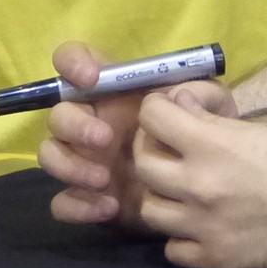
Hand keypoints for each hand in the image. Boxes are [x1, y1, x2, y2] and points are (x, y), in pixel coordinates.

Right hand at [38, 43, 239, 227]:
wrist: (211, 186)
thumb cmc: (206, 133)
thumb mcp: (215, 106)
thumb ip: (203, 92)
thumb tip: (176, 96)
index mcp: (113, 90)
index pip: (75, 60)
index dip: (73, 62)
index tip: (91, 78)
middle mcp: (91, 120)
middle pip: (58, 114)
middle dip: (75, 124)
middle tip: (105, 139)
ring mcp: (85, 159)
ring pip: (51, 155)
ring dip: (70, 166)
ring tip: (104, 179)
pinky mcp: (87, 196)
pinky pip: (62, 202)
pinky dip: (77, 206)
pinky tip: (107, 208)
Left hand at [130, 92, 266, 267]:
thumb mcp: (258, 129)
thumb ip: (211, 121)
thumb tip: (177, 105)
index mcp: (212, 144)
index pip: (152, 116)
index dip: (157, 109)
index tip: (169, 113)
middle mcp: (198, 185)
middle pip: (142, 163)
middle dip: (153, 149)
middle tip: (172, 149)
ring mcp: (203, 226)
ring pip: (150, 209)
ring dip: (164, 196)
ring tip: (186, 191)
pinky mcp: (215, 260)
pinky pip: (173, 248)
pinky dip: (182, 236)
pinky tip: (202, 226)